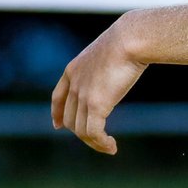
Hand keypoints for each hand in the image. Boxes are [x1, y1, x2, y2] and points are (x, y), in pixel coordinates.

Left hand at [50, 14, 149, 154]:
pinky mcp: (96, 104)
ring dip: (94, 143)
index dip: (57, 113)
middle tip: (98, 138)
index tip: (58, 125)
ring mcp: (83, 95)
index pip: (58, 97)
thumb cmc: (128, 40)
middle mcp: (74, 84)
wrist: (130, 39)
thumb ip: (108, 63)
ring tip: (108, 147)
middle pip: (69, 118)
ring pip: (81, 129)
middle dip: (81, 132)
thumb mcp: (109, 52)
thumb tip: (120, 65)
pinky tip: (112, 147)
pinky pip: (94, 132)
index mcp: (73, 69)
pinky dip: (101, 144)